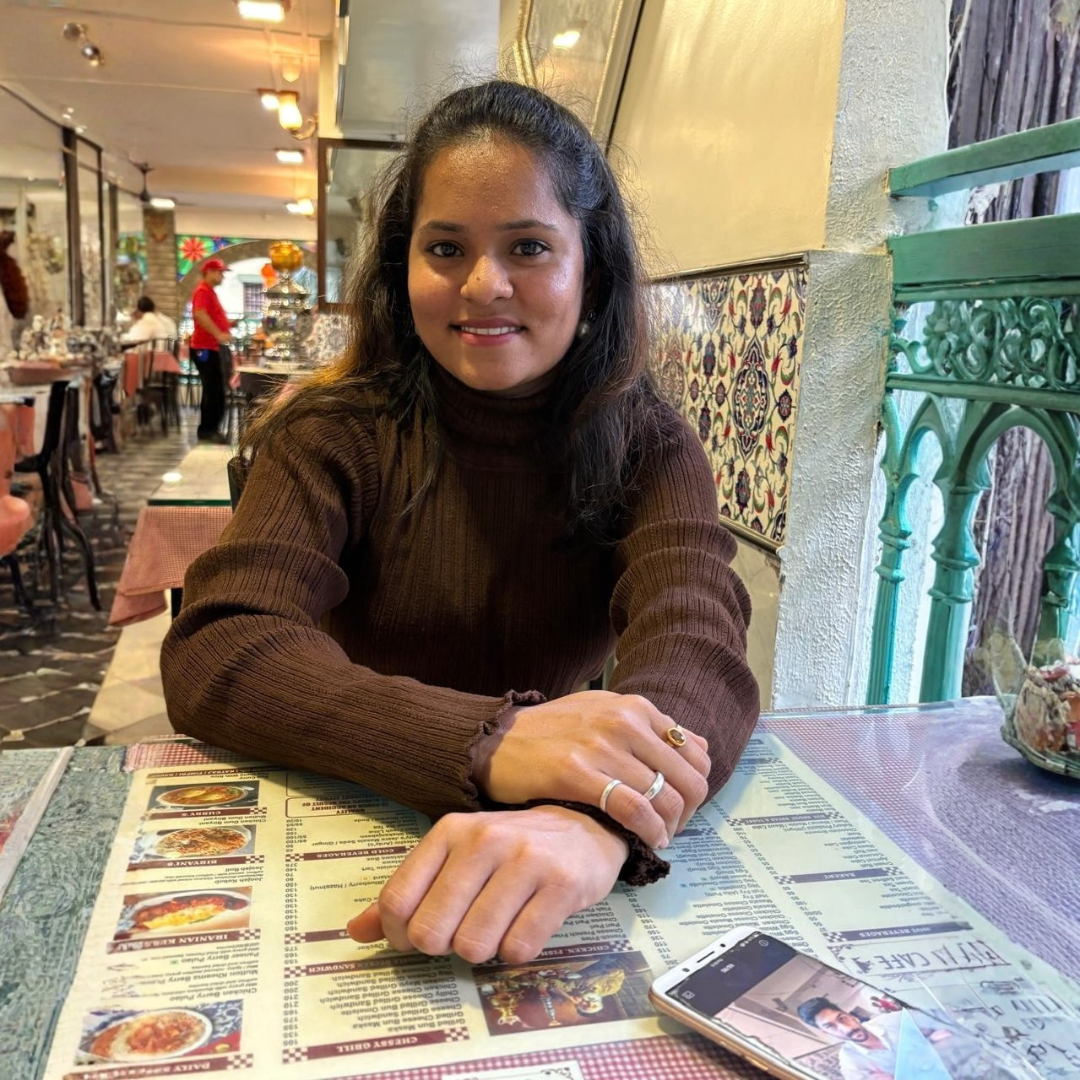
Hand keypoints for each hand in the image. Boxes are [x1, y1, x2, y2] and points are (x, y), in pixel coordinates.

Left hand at [346, 806, 626, 962]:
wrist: (584, 825)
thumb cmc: (510, 848)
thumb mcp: (455, 856)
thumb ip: (408, 891)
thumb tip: (355, 932)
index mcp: (450, 831)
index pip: (397, 901)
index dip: (399, 934)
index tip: (418, 936)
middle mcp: (485, 840)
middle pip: (431, 931)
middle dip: (443, 947)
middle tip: (463, 933)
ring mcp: (526, 861)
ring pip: (473, 945)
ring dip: (482, 951)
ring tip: (497, 927)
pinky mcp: (563, 886)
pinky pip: (519, 948)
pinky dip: (517, 951)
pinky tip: (526, 926)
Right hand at [475, 690, 709, 849]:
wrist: (497, 739)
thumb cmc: (552, 731)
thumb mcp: (605, 713)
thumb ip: (651, 728)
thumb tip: (698, 744)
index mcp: (635, 707)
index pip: (695, 753)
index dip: (696, 787)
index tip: (682, 807)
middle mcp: (624, 722)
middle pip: (687, 778)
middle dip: (688, 813)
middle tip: (672, 829)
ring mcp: (601, 746)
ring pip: (664, 797)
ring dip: (669, 827)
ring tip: (658, 838)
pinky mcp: (578, 772)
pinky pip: (633, 809)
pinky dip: (649, 831)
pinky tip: (646, 841)